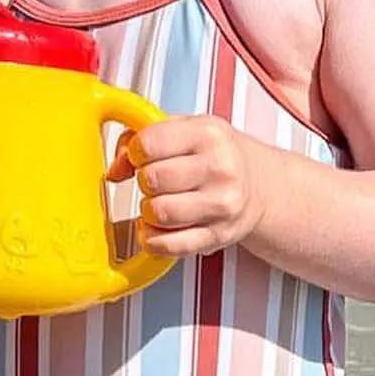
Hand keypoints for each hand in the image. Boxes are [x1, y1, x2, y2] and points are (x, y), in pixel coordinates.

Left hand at [109, 113, 264, 256]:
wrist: (258, 185)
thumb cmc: (216, 155)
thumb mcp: (184, 130)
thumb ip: (142, 138)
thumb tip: (116, 169)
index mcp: (208, 135)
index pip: (148, 144)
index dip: (136, 153)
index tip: (143, 157)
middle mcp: (219, 169)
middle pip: (151, 180)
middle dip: (144, 182)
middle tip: (155, 182)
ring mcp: (221, 205)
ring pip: (158, 213)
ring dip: (148, 211)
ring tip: (160, 203)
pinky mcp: (218, 235)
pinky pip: (169, 245)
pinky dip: (153, 240)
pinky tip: (157, 228)